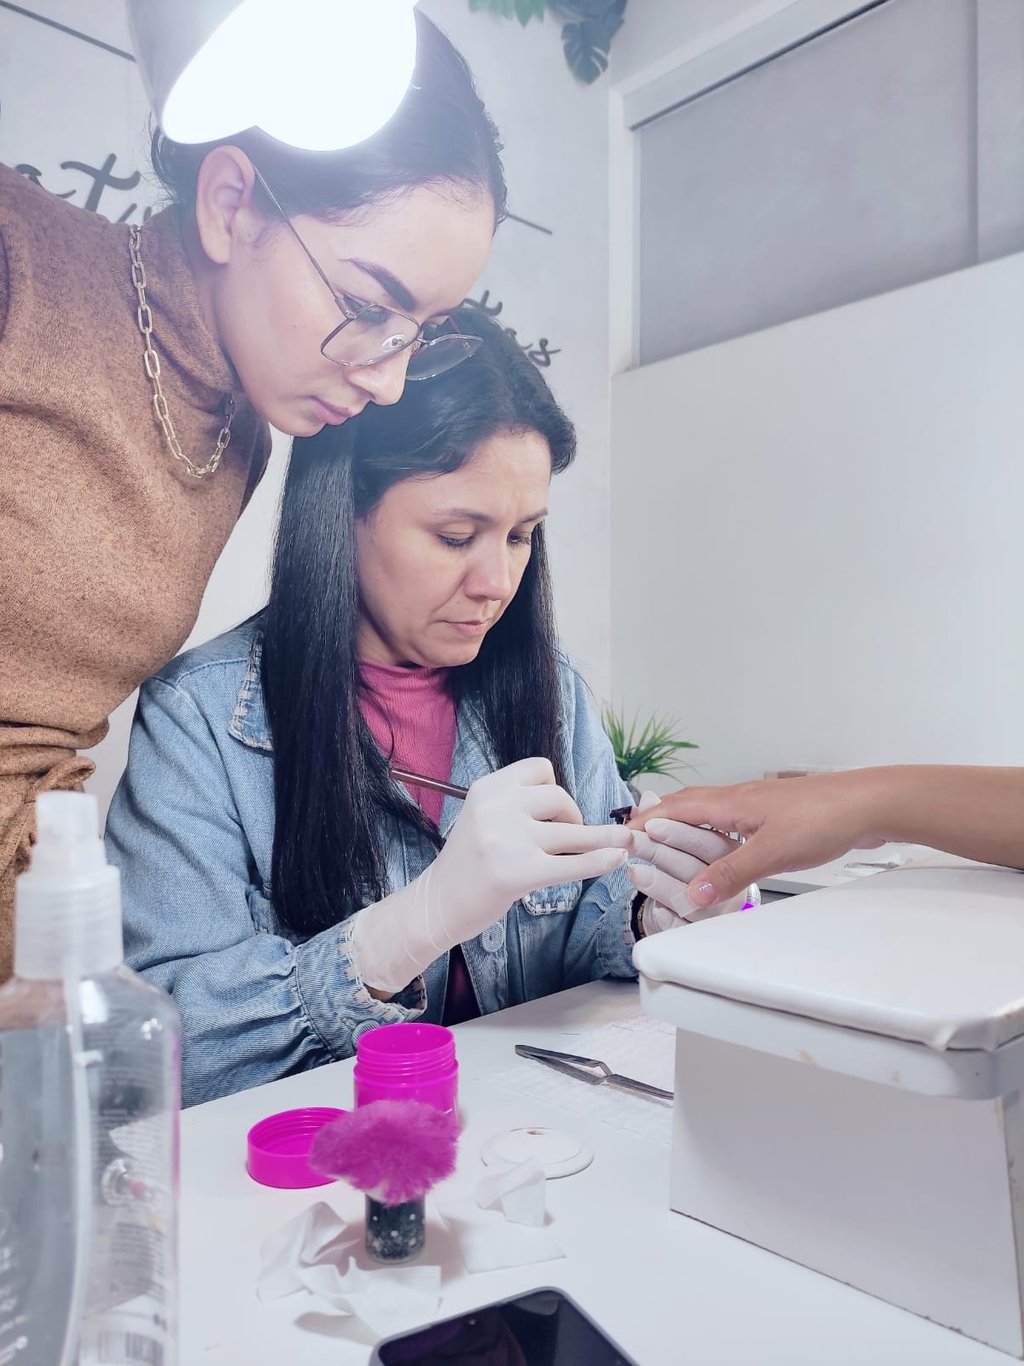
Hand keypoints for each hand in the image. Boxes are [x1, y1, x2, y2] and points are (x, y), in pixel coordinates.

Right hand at [351, 757, 630, 992]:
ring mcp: (508, 840)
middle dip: (574, 814)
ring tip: (624, 843)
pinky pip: (573, 863)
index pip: (540, 769)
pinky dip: (600, 860)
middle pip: (559, 797)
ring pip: (573, 830)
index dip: (555, 788)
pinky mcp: (519, 873)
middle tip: (570, 837)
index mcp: (487, 788)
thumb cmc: (468, 863)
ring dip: (603, 837)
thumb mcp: (483, 817)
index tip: (555, 811)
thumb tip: (570, 805)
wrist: (438, 903)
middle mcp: (496, 808)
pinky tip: (617, 859)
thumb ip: (517, 805)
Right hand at [628, 773, 883, 910]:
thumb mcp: (772, 852)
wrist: (870, 804)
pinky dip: (716, 835)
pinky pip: (733, 822)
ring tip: (671, 846)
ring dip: (687, 827)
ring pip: (711, 813)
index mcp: (731, 803)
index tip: (622, 838)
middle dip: (660, 821)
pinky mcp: (777, 816)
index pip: (675, 809)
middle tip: (638, 842)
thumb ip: (731, 873)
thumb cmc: (825, 817)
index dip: (646, 823)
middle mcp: (740, 799)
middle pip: (688, 806)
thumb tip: (693, 893)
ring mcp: (759, 806)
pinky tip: (723, 850)